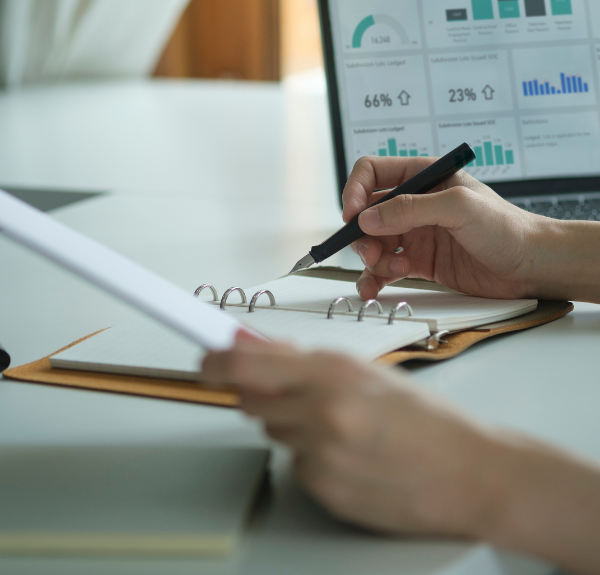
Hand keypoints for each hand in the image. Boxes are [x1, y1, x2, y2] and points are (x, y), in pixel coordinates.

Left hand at [203, 336, 599, 572]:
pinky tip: (353, 460)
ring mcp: (321, 457)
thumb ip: (307, 363)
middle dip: (268, 396)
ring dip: (295, 428)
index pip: (246, 365)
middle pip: (253, 402)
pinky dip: (314, 460)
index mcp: (334, 373)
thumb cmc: (427, 419)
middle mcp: (321, 414)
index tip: (203, 359)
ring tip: (345, 432)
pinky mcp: (324, 493)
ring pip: (276, 434)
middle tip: (305, 398)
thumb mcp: (368, 373)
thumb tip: (255, 349)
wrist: (472, 473)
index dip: (215, 361)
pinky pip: (298, 467)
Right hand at [342, 157, 543, 300]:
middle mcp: (415, 205)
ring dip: (371, 260)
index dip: (355, 191)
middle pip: (367, 214)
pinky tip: (374, 289)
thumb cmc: (507, 227)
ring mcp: (415, 234)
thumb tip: (366, 218)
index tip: (352, 215)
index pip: (373, 173)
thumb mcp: (459, 207)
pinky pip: (384, 269)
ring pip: (373, 243)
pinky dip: (374, 279)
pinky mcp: (418, 262)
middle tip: (373, 253)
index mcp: (423, 178)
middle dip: (362, 234)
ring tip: (391, 271)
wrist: (530, 266)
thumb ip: (411, 209)